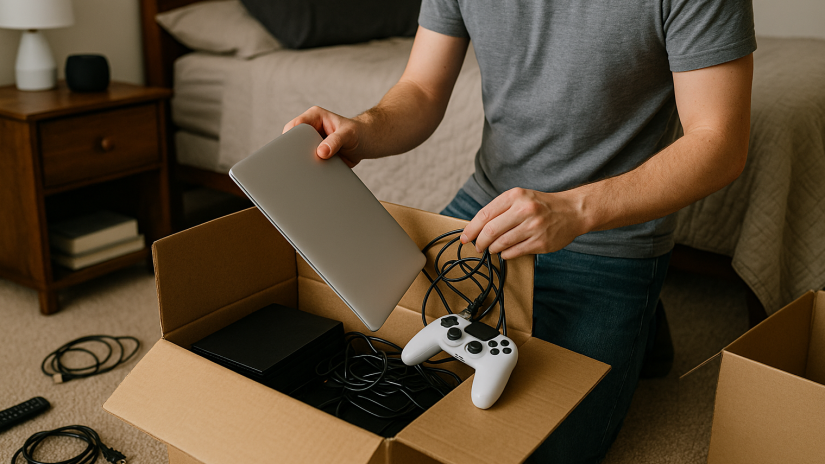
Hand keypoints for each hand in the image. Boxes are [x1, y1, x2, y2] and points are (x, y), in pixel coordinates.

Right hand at [283, 106, 364, 167]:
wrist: (366, 144)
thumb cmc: (358, 133)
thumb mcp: (348, 134)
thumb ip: (335, 141)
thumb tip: (321, 153)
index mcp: (314, 117)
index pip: (296, 125)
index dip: (291, 136)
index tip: (293, 149)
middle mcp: (310, 130)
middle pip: (293, 142)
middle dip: (295, 153)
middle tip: (299, 163)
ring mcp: (312, 145)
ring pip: (299, 156)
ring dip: (303, 163)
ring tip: (309, 171)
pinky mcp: (316, 157)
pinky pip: (309, 165)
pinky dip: (311, 171)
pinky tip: (315, 176)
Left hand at [460, 188, 588, 259]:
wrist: (572, 211)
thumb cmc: (541, 205)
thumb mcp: (520, 197)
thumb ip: (500, 209)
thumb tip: (476, 228)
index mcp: (515, 196)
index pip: (485, 214)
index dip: (471, 228)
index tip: (465, 237)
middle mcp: (524, 210)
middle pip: (490, 231)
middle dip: (479, 242)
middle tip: (478, 247)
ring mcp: (533, 227)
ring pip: (501, 244)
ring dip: (492, 249)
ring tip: (492, 248)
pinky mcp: (540, 242)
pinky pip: (514, 252)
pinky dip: (505, 254)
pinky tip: (505, 251)